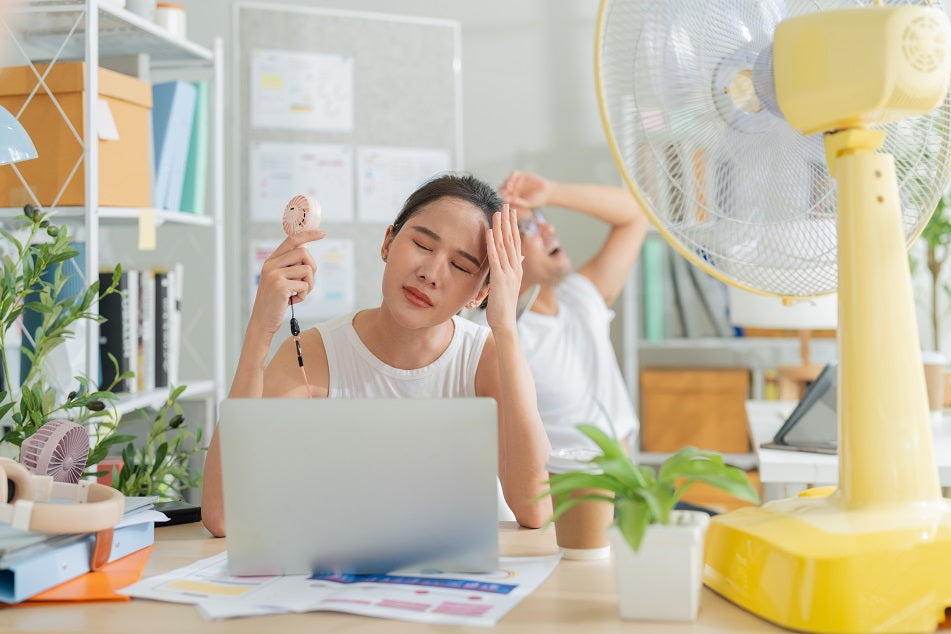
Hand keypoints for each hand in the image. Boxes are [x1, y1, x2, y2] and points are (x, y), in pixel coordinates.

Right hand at [248, 229, 323, 335]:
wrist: (262, 320)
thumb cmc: (275, 301)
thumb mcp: (279, 279)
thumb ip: (289, 265)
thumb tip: (306, 249)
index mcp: (271, 260)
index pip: (292, 240)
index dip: (309, 235)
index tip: (323, 233)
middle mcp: (271, 265)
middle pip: (304, 253)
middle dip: (312, 268)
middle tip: (307, 282)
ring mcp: (275, 275)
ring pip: (307, 270)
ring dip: (309, 285)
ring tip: (299, 293)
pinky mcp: (280, 287)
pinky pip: (304, 285)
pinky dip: (304, 295)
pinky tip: (293, 301)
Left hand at [483, 205, 521, 332]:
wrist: (505, 323)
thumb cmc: (504, 307)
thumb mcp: (508, 286)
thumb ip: (511, 270)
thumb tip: (517, 259)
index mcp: (516, 268)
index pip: (515, 242)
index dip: (513, 226)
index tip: (510, 212)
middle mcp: (514, 268)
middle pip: (512, 239)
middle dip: (508, 221)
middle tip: (506, 204)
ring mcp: (508, 272)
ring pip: (504, 245)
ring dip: (500, 227)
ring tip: (497, 212)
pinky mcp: (499, 278)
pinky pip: (495, 257)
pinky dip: (491, 243)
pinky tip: (488, 231)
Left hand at [499, 170, 550, 209]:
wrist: (547, 192)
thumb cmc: (536, 200)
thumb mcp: (528, 204)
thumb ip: (519, 203)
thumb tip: (509, 202)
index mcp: (511, 197)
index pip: (503, 196)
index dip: (502, 198)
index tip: (503, 200)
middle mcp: (512, 189)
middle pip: (503, 188)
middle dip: (503, 190)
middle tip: (504, 194)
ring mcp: (516, 181)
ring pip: (507, 180)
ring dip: (506, 184)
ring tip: (509, 188)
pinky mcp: (521, 174)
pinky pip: (514, 174)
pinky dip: (512, 177)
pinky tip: (513, 182)